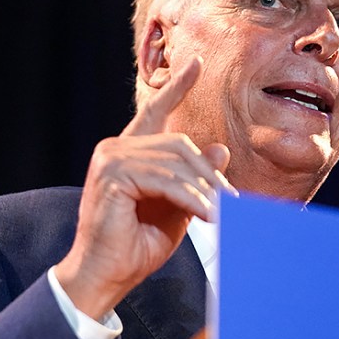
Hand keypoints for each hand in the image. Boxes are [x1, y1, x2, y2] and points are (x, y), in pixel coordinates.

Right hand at [54, 56, 236, 319]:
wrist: (106, 276)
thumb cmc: (137, 246)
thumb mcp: (177, 208)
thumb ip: (194, 179)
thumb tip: (220, 149)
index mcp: (129, 153)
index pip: (155, 111)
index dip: (176, 86)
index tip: (197, 62)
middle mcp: (116, 148)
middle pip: (177, 144)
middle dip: (208, 173)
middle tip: (232, 200)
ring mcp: (110, 159)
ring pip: (174, 163)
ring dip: (203, 191)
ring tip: (222, 214)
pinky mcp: (111, 176)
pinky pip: (164, 181)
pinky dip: (190, 199)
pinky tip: (206, 216)